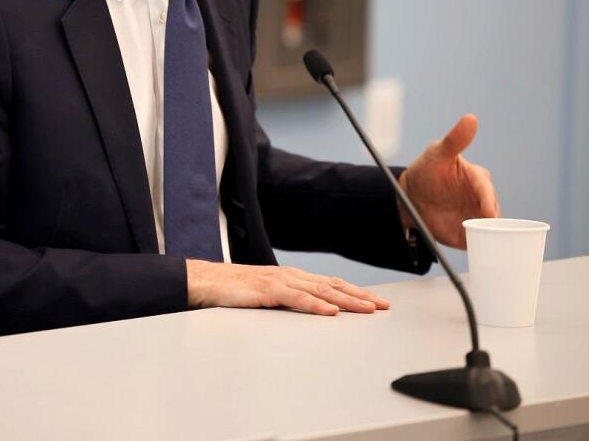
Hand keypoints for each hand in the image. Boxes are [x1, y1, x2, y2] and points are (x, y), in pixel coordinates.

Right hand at [185, 259, 389, 314]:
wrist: (205, 281)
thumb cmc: (233, 290)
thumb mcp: (267, 296)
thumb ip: (288, 302)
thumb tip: (310, 313)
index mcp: (291, 277)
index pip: (330, 284)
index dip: (355, 292)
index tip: (376, 302)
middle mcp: (290, 276)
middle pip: (332, 285)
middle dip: (360, 296)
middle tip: (383, 306)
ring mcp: (279, 281)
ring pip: (320, 290)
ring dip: (346, 300)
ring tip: (366, 309)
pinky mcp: (266, 290)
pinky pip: (295, 298)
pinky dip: (315, 304)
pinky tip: (329, 311)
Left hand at [399, 113, 499, 248]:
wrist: (412, 197)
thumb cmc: (427, 170)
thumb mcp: (437, 153)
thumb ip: (455, 140)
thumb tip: (470, 118)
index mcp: (478, 180)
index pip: (486, 191)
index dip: (488, 202)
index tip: (488, 212)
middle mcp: (483, 200)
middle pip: (494, 214)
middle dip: (492, 223)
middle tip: (486, 231)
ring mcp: (478, 217)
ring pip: (492, 231)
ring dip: (491, 238)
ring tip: (488, 246)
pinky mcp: (471, 234)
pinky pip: (482, 243)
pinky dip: (484, 249)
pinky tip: (484, 254)